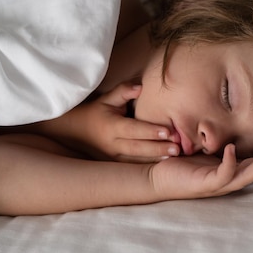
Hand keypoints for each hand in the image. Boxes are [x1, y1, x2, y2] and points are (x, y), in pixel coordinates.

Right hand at [57, 83, 179, 161]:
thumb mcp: (106, 99)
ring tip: (175, 155)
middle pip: (137, 148)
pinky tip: (165, 162)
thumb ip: (123, 91)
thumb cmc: (97, 112)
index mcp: (111, 126)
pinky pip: (134, 166)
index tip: (168, 131)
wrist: (75, 132)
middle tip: (177, 147)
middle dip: (158, 147)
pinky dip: (149, 165)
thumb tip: (140, 86)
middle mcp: (112, 144)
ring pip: (137, 160)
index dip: (150, 130)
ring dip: (156, 158)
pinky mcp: (116, 164)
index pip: (133, 129)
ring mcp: (114, 157)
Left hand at [148, 143, 252, 198]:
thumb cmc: (178, 163)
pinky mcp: (204, 185)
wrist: (155, 177)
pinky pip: (222, 174)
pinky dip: (229, 162)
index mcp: (228, 170)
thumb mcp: (202, 151)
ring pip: (245, 175)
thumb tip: (228, 126)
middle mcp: (226, 179)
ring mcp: (217, 184)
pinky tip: (232, 149)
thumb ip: (216, 143)